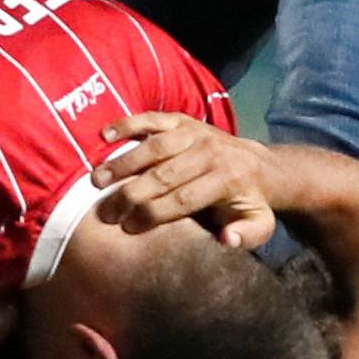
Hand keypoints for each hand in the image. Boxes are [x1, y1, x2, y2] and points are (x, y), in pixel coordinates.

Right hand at [90, 114, 275, 246]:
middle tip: (105, 211)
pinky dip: (128, 124)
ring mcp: (195, 133)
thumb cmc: (249, 201)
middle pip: (163, 174)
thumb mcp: (260, 224)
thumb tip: (226, 239)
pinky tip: (105, 135)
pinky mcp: (182, 120)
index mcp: (226, 180)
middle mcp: (210, 153)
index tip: (128, 227)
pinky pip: (153, 118)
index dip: (153, 214)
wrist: (259, 165)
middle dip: (131, 194)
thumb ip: (247, 235)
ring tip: (98, 179)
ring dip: (123, 163)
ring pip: (154, 147)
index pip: (183, 199)